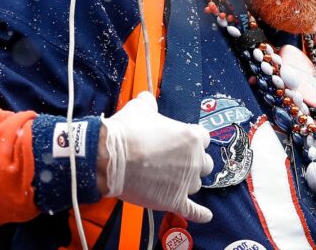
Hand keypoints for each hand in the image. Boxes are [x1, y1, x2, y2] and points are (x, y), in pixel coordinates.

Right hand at [101, 92, 213, 222]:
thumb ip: (149, 103)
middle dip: (193, 162)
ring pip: (196, 184)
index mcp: (191, 136)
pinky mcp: (174, 201)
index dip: (192, 141)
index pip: (204, 138)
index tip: (182, 142)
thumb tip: (148, 98)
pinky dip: (200, 214)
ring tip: (174, 180)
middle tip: (177, 161)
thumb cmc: (127, 132)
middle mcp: (194, 159)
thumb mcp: (140, 108)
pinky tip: (205, 216)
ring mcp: (186, 182)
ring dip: (188, 182)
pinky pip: (193, 210)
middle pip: (204, 163)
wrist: (110, 157)